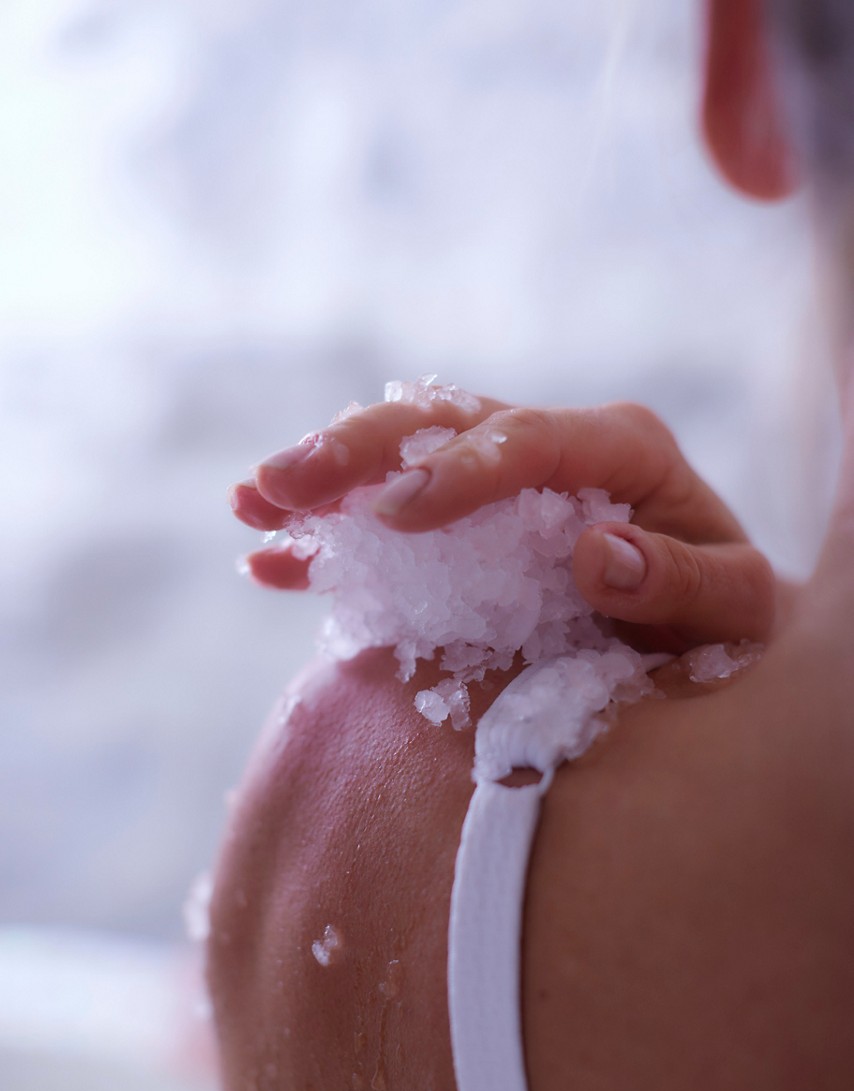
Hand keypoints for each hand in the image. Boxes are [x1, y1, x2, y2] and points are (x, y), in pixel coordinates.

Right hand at [230, 396, 778, 650]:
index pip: (529, 439)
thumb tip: (600, 556)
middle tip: (279, 484)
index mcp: (620, 448)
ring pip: (398, 455)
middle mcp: (548, 447)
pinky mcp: (462, 524)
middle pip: (441, 425)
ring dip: (322, 479)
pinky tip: (269, 560)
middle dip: (355, 453)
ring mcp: (496, 481)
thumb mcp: (734, 607)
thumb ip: (684, 581)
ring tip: (251, 503)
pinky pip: (386, 520)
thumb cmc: (723, 615)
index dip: (457, 473)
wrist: (703, 626)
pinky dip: (329, 540)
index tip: (392, 518)